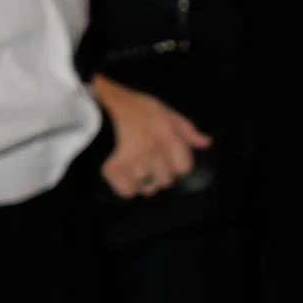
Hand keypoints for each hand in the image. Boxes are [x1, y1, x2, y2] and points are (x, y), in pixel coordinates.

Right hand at [89, 76, 210, 199]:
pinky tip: (122, 174)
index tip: (169, 159)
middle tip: (149, 163)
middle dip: (160, 174)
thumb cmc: (133, 109)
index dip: (177, 165)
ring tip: (134, 168)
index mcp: (168, 137)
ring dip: (143, 181)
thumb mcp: (163, 111)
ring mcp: (134, 165)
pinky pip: (128, 193)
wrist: (95, 111)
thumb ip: (186, 129)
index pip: (184, 168)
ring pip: (147, 188)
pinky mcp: (114, 174)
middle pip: (166, 180)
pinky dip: (126, 187)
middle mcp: (154, 153)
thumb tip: (206, 143)